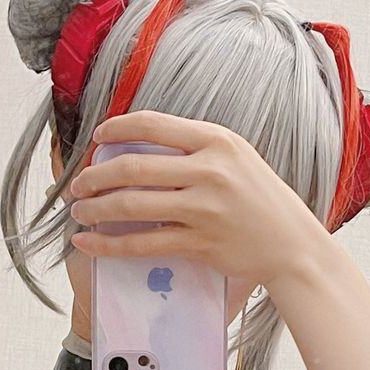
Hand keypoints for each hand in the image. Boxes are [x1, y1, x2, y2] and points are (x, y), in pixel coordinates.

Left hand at [65, 111, 331, 291]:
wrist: (292, 244)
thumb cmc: (262, 200)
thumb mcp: (236, 158)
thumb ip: (195, 149)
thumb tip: (142, 146)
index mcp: (217, 141)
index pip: (153, 124)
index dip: (117, 128)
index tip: (98, 138)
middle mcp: (210, 170)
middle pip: (133, 167)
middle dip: (95, 176)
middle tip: (78, 185)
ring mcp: (204, 208)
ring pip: (133, 205)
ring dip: (96, 209)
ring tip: (79, 212)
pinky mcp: (200, 243)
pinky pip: (143, 243)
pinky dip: (109, 244)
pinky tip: (88, 243)